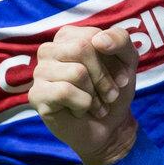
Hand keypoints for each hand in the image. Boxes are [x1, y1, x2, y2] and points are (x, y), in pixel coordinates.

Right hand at [29, 27, 139, 164]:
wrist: (108, 128)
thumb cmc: (113, 90)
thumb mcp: (127, 60)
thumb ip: (119, 39)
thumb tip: (99, 39)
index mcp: (68, 36)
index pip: (92, 36)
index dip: (113, 61)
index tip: (120, 78)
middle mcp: (49, 49)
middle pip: (82, 49)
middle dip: (103, 77)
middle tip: (109, 95)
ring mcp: (39, 72)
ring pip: (76, 72)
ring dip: (94, 95)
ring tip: (93, 103)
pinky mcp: (36, 95)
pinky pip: (64, 92)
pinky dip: (82, 105)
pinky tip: (78, 110)